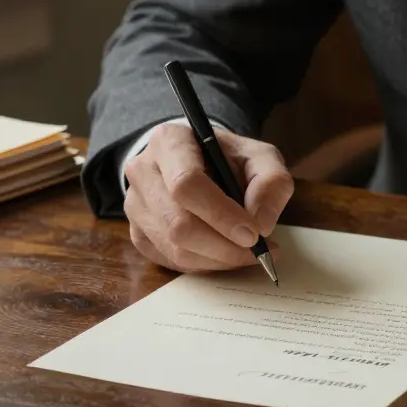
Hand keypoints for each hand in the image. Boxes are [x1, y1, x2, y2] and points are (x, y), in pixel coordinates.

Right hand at [123, 123, 293, 271]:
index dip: (221, 215)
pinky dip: (203, 265)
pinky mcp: (137, 232)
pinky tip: (223, 254)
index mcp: (169, 142)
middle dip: (223, 246)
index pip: (186, 184)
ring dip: (217, 259)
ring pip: (174, 248)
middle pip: (177, 223)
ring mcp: (135, 205)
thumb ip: (271, 182)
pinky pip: (169, 261)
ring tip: (246, 253)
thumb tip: (261, 223)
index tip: (253, 234)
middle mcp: (142, 171)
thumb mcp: (260, 157)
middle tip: (257, 251)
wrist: (200, 163)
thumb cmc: (228, 159)